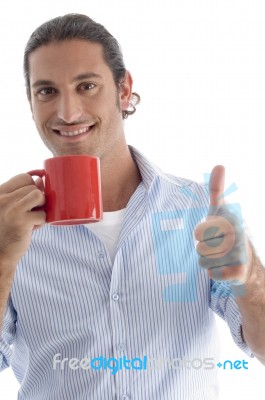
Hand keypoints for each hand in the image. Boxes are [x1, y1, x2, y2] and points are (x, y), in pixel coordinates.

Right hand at [0, 173, 45, 267]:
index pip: (24, 177)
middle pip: (33, 186)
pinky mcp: (21, 221)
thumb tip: (41, 178)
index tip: (31, 199)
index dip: (33, 186)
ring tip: (33, 217)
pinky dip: (41, 221)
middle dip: (38, 199)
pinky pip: (42, 213)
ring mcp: (11, 209)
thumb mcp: (10, 208)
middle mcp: (3, 199)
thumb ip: (23, 194)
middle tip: (30, 213)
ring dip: (41, 207)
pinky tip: (32, 228)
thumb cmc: (8, 230)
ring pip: (39, 195)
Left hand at [194, 165, 251, 283]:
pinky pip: (211, 274)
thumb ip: (217, 189)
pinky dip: (214, 273)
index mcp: (230, 220)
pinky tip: (225, 267)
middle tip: (217, 246)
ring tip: (221, 256)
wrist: (245, 260)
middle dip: (204, 249)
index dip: (201, 234)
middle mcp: (236, 236)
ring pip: (202, 262)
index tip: (214, 231)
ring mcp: (238, 255)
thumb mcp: (220, 208)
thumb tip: (219, 164)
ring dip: (208, 261)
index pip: (198, 232)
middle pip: (199, 248)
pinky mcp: (237, 273)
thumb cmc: (226, 230)